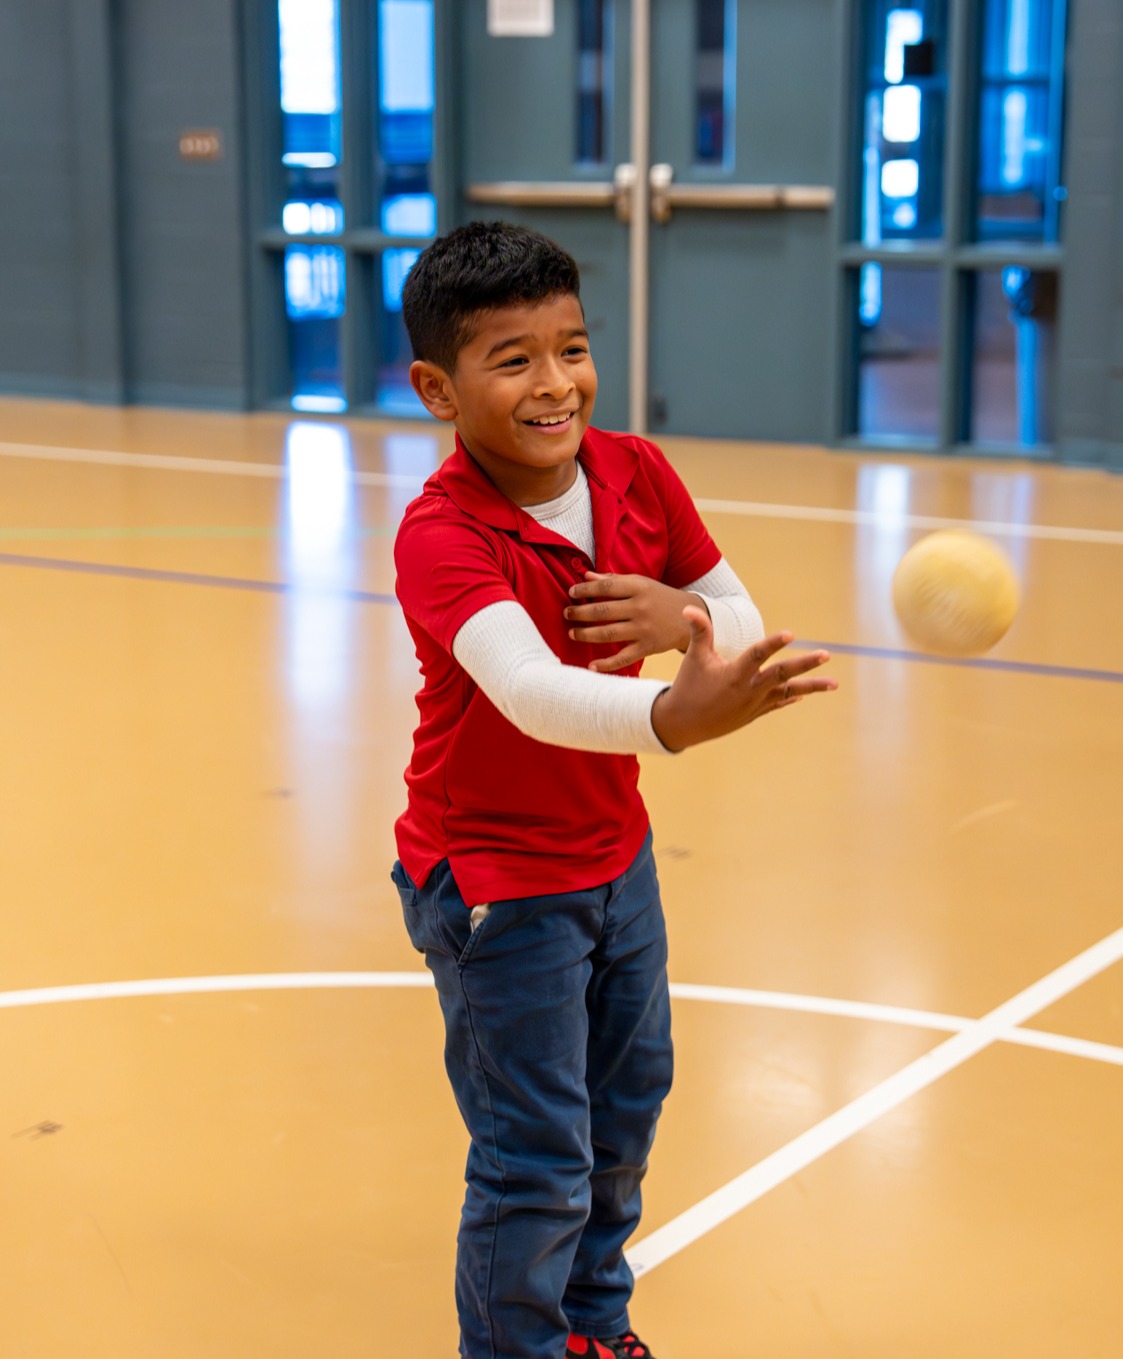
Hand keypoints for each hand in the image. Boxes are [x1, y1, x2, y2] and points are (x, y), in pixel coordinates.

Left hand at [564, 571, 704, 671]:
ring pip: (608, 634)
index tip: (571, 592)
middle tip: (566, 614)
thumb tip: (585, 576)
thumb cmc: (659, 597)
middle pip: (603, 611)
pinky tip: (591, 666)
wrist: (691, 616)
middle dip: (580, 613)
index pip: (606, 587)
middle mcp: (640, 608)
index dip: (585, 590)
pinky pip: (623, 658)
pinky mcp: (648, 647)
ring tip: (572, 633)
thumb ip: (614, 580)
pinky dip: (606, 664)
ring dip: (586, 634)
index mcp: (638, 587)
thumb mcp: (640, 583)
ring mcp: (644, 629)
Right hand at [651, 608, 837, 750]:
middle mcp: (749, 691)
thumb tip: (688, 609)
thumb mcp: (694, 658)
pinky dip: (791, 697)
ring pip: (788, 693)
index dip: (773, 644)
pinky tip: (805, 694)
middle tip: (826, 655)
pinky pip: (777, 704)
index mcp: (735, 675)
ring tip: (834, 684)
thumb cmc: (688, 687)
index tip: (790, 634)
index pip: (758, 655)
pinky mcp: (753, 714)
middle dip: (805, 665)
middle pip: (782, 675)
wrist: (683, 724)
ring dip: (812, 687)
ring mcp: (754, 705)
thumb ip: (699, 632)